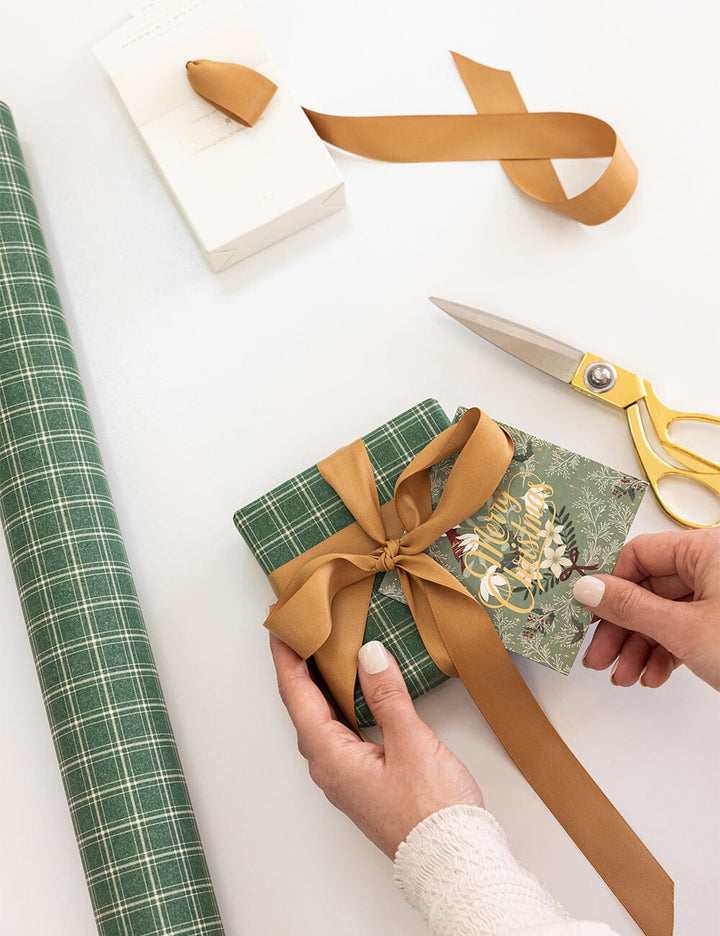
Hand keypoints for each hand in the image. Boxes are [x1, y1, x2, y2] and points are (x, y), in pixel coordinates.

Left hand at [270, 634, 483, 858]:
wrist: (453, 862)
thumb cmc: (432, 812)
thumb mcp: (411, 743)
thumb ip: (387, 696)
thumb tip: (367, 654)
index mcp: (331, 758)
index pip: (297, 697)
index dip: (286, 659)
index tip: (280, 627)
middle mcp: (330, 769)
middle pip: (303, 708)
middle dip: (298, 667)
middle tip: (298, 632)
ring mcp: (346, 778)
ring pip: (322, 721)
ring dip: (318, 686)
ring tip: (320, 653)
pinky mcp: (364, 782)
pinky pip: (340, 733)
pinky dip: (338, 705)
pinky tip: (352, 694)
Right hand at [574, 528, 719, 689]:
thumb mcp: (683, 629)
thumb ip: (629, 607)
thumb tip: (585, 588)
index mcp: (707, 549)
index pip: (641, 554)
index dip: (611, 585)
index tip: (589, 614)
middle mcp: (714, 566)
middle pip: (649, 589)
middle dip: (622, 628)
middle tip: (597, 656)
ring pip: (665, 614)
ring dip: (639, 647)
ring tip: (623, 677)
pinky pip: (685, 630)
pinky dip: (665, 653)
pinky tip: (652, 676)